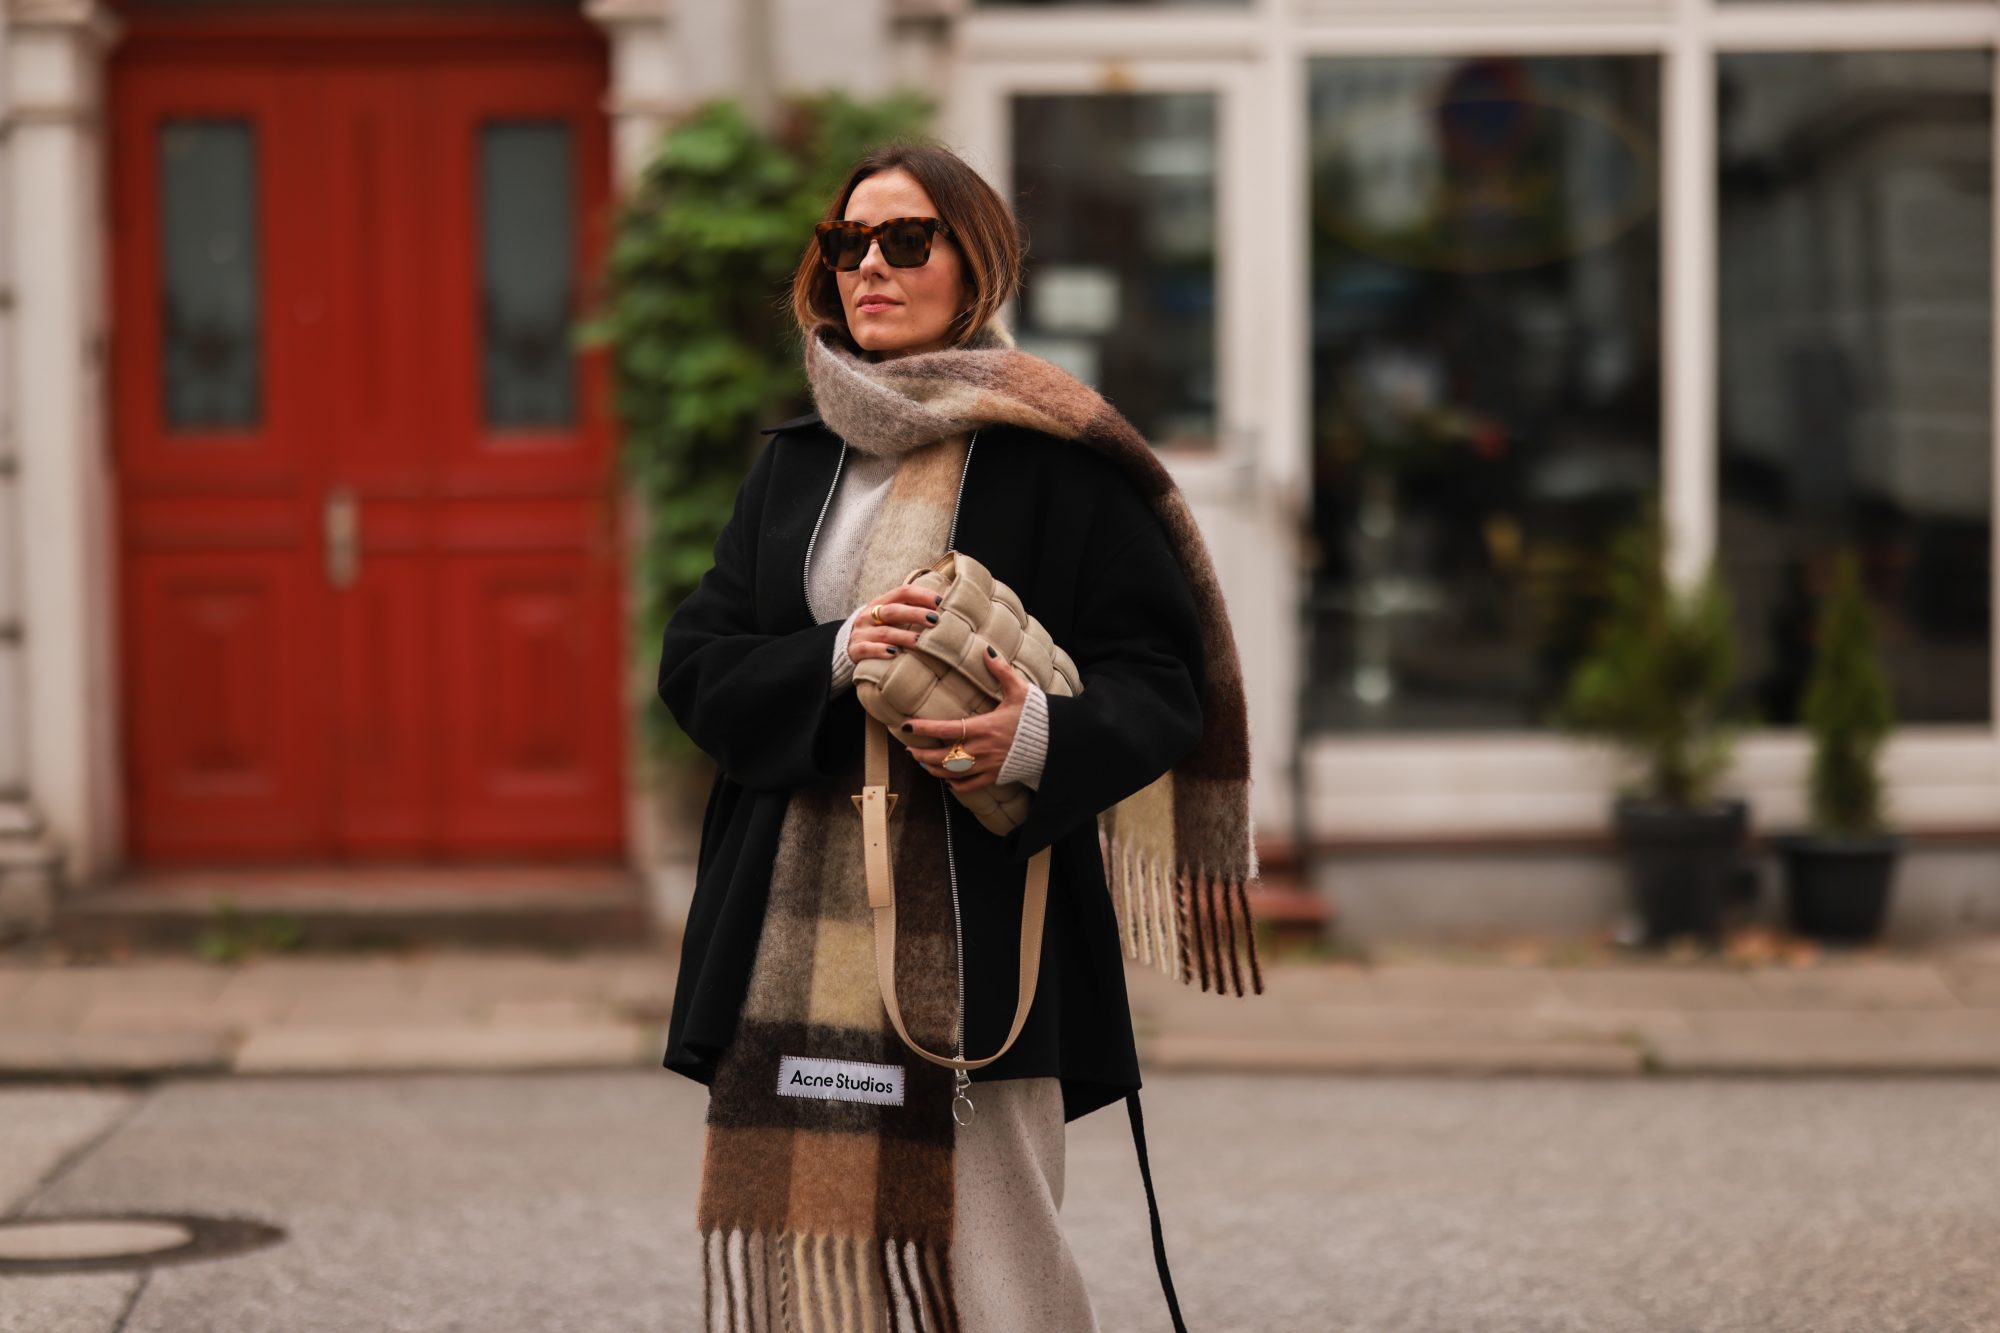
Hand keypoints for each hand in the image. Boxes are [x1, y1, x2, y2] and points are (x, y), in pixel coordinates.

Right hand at [845, 583, 943, 664]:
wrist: (843, 646)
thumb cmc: (877, 630)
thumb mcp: (888, 616)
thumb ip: (909, 610)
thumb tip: (943, 608)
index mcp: (881, 602)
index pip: (902, 592)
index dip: (921, 595)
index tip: (940, 602)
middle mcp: (870, 615)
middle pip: (894, 611)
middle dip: (916, 614)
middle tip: (935, 620)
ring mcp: (862, 632)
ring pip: (884, 632)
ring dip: (904, 636)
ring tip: (921, 641)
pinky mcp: (854, 650)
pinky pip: (866, 649)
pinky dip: (880, 651)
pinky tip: (894, 653)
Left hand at [902, 646, 1028, 793]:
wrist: (1056, 742)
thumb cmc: (1037, 716)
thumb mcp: (1020, 690)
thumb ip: (1001, 671)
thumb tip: (986, 651)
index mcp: (984, 727)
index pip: (946, 729)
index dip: (924, 729)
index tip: (907, 726)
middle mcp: (982, 749)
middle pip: (942, 757)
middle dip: (922, 755)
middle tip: (910, 749)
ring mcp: (988, 765)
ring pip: (952, 773)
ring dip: (934, 770)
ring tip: (923, 763)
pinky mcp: (995, 776)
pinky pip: (970, 786)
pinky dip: (955, 785)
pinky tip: (947, 780)